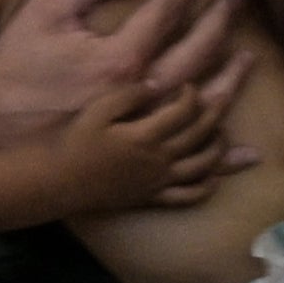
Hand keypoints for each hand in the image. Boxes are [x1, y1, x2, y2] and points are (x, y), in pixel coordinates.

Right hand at [0, 0, 249, 153]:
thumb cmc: (10, 72)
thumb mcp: (41, 13)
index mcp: (120, 62)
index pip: (167, 15)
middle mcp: (141, 104)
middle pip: (196, 59)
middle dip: (220, 24)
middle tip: (235, 1)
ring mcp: (142, 143)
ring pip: (203, 113)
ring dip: (230, 82)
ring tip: (249, 58)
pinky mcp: (136, 173)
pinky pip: (190, 171)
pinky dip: (220, 162)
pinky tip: (242, 153)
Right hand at [51, 79, 236, 215]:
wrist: (58, 181)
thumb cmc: (74, 142)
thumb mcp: (97, 110)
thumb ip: (128, 95)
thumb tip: (157, 84)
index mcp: (145, 135)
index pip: (184, 111)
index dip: (192, 95)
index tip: (190, 85)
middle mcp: (159, 160)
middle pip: (199, 135)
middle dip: (216, 113)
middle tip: (225, 96)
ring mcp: (158, 182)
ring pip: (202, 166)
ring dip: (218, 149)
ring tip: (223, 133)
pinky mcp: (152, 198)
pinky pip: (188, 197)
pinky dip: (207, 188)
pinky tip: (215, 178)